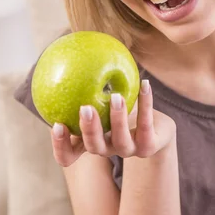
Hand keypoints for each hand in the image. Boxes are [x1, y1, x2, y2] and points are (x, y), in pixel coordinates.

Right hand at [51, 79, 176, 166]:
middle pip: (94, 147)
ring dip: (118, 118)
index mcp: (91, 142)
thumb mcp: (101, 102)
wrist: (157, 129)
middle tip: (85, 108)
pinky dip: (145, 103)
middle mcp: (107, 149)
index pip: (69, 155)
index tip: (57, 125)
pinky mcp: (149, 146)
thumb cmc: (122, 111)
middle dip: (89, 129)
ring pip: (121, 139)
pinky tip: (144, 84)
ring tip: (116, 96)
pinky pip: (146, 124)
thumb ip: (84, 91)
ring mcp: (128, 150)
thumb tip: (66, 59)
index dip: (61, 146)